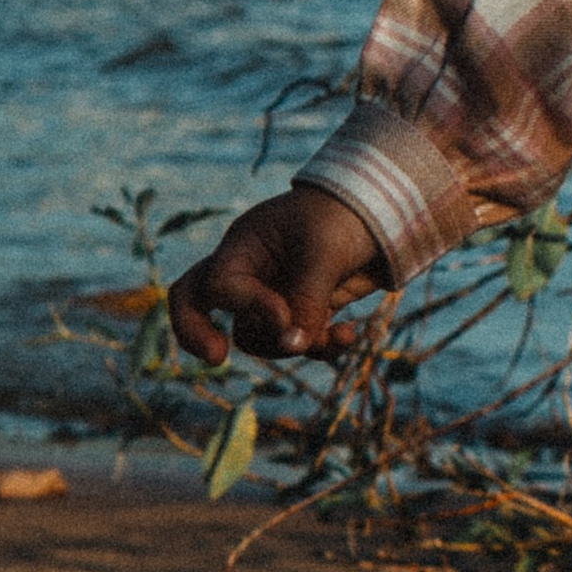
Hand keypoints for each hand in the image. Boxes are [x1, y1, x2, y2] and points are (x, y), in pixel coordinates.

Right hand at [167, 188, 386, 366]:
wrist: (377, 214)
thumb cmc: (342, 215)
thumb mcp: (325, 250)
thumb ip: (308, 299)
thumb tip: (294, 346)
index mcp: (243, 247)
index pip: (219, 286)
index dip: (247, 307)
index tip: (284, 316)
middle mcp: (249, 273)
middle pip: (195, 304)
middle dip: (193, 332)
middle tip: (215, 357)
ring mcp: (272, 296)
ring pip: (259, 339)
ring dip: (297, 346)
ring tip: (340, 334)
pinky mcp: (301, 314)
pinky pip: (298, 344)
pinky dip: (323, 347)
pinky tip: (348, 334)